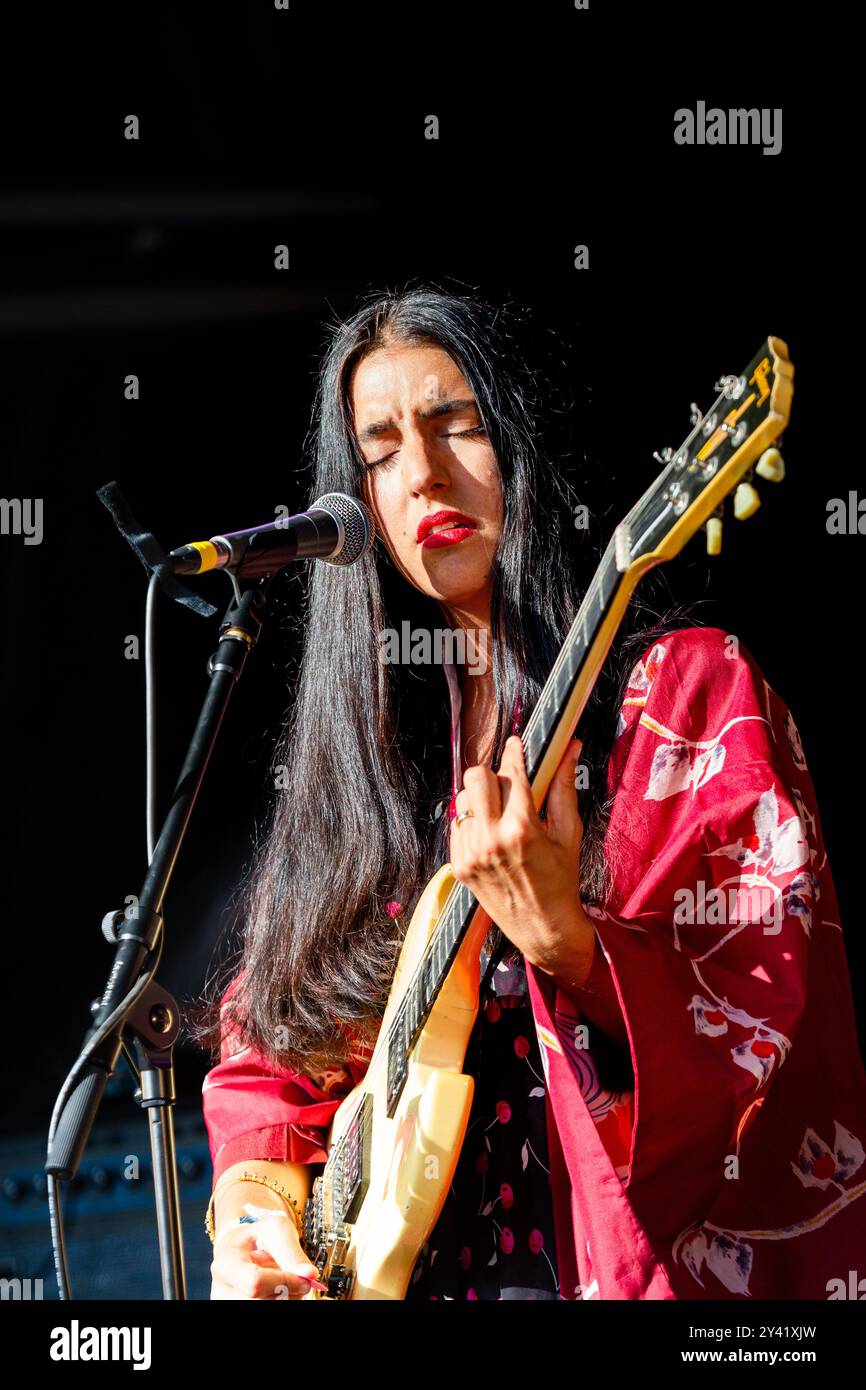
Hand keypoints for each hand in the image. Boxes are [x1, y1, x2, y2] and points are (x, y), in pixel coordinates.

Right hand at [210, 1204, 325, 1300]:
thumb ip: (291, 1252)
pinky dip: (279, 1301)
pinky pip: (262, 1311)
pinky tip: (280, 1291)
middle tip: (300, 1281)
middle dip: (287, 1292)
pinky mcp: (234, 1309)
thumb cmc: (259, 1237)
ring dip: (285, 1299)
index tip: (305, 1278)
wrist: (243, 1247)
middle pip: (260, 1302)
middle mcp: (221, 1289)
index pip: (254, 1282)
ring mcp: (227, 1303)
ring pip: (263, 1309)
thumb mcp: (276, 1230)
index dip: (285, 1282)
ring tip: (288, 1283)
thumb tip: (309, 1275)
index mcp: (225, 1263)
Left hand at [449, 734, 595, 986]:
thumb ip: (564, 787)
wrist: (543, 929)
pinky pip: (456, 825)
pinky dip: (471, 822)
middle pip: (475, 777)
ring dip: (480, 799)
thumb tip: (569, 749)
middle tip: (508, 785)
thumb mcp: (568, 833)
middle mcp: (491, 838)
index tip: (517, 745)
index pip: (512, 772)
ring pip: (462, 799)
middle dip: (493, 774)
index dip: (515, 753)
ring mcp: (471, 853)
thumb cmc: (561, 881)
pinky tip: (490, 833)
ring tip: (499, 813)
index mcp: (522, 828)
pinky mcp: (459, 865)